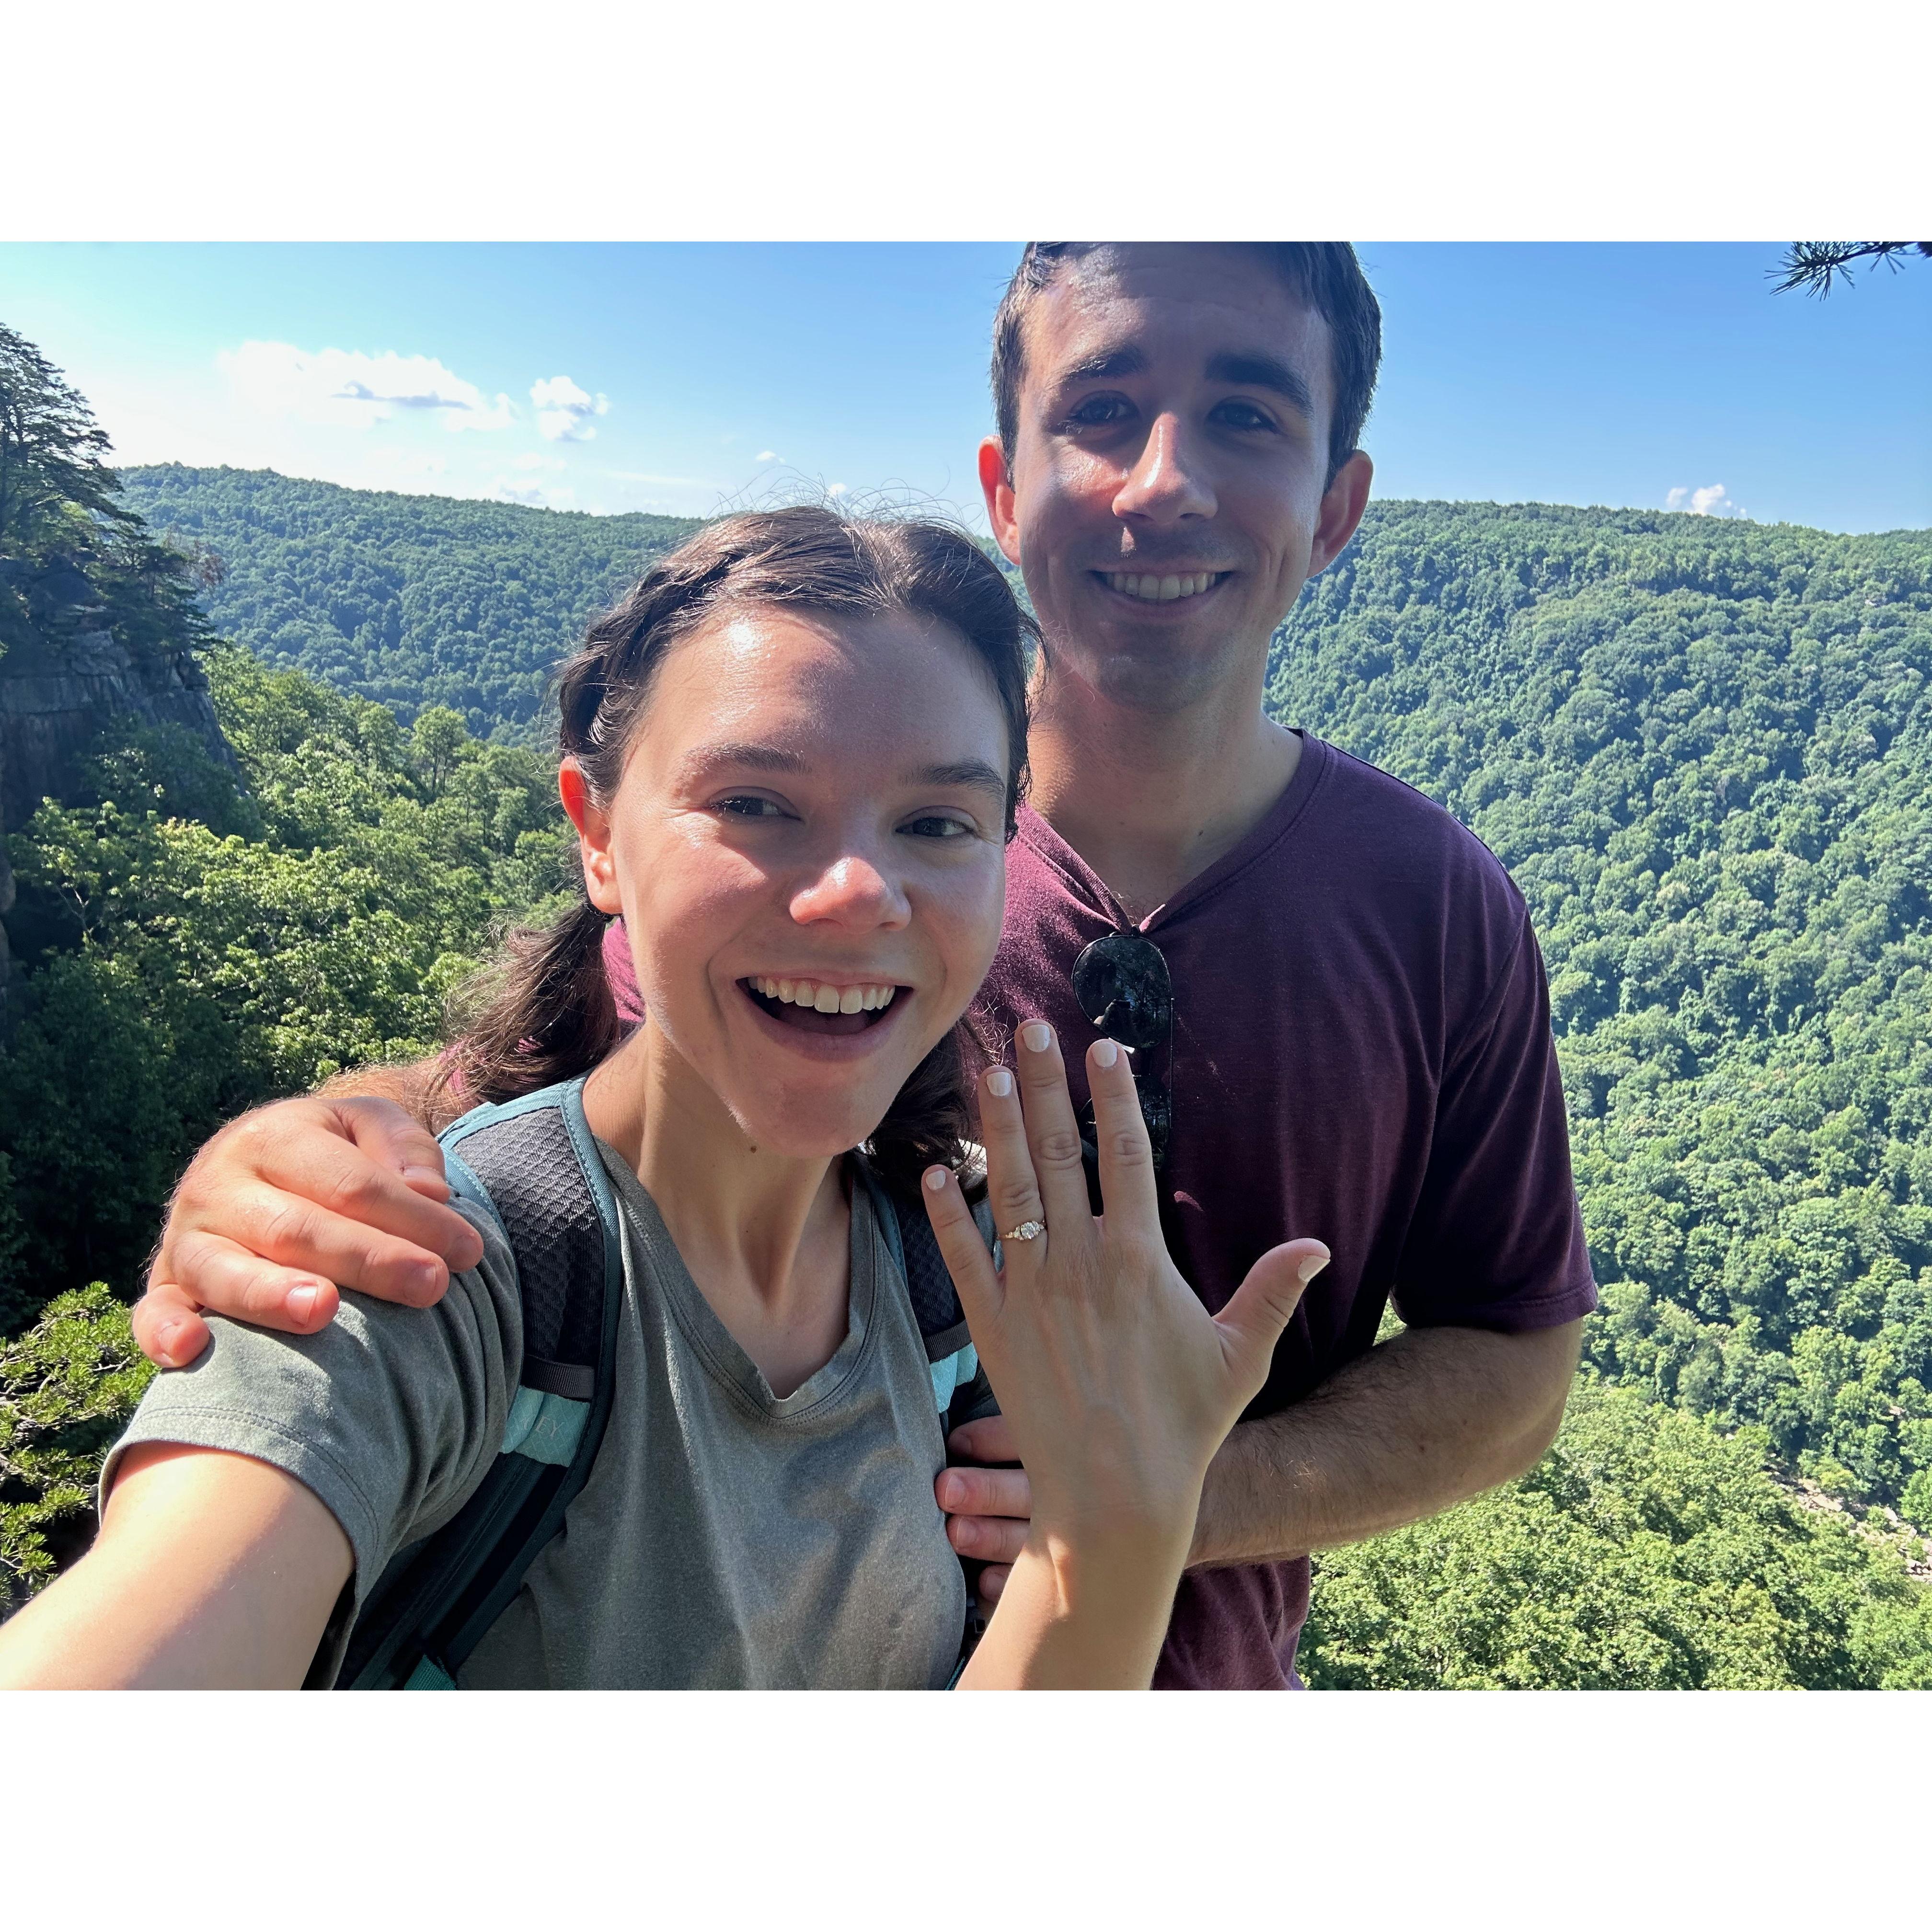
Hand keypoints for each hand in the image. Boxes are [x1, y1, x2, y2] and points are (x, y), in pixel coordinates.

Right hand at [133, 1097, 485, 1368]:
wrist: (255, 1162)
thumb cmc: (332, 1154)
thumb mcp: (371, 1126)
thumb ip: (405, 1149)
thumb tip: (431, 1195)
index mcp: (276, 1136)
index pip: (353, 1183)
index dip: (413, 1219)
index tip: (468, 1251)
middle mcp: (220, 1183)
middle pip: (298, 1228)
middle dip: (369, 1259)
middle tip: (431, 1286)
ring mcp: (186, 1237)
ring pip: (226, 1271)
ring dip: (272, 1295)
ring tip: (325, 1311)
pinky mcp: (164, 1284)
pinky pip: (155, 1312)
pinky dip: (166, 1333)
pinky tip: (192, 1353)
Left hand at [922, 1019, 1328, 1611]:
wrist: (1116, 1499)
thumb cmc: (1184, 1428)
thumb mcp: (1241, 1356)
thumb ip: (1272, 1292)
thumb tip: (1319, 1245)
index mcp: (1140, 1260)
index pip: (1128, 1156)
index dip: (1117, 1097)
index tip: (1106, 1047)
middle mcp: (1082, 1264)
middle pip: (1061, 1154)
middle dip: (1046, 1084)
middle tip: (1029, 1026)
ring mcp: (1032, 1293)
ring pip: (1011, 1191)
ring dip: (998, 1127)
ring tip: (988, 1071)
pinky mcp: (993, 1328)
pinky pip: (965, 1258)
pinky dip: (947, 1214)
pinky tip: (935, 1170)